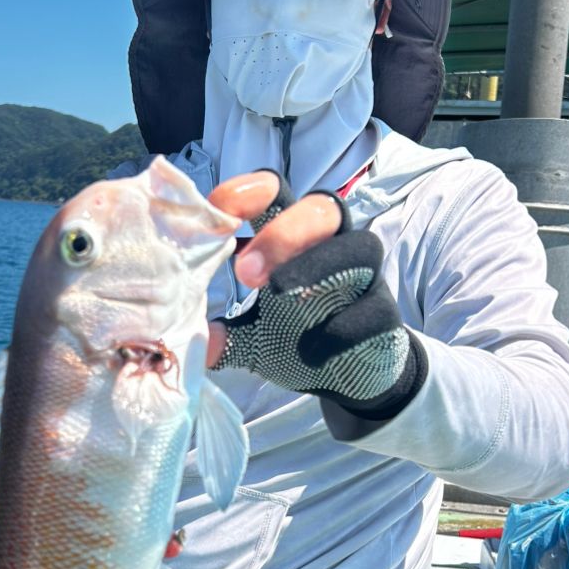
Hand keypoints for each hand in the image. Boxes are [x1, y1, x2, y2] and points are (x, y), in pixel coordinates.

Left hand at [205, 171, 425, 418]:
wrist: (351, 376)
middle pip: (323, 208)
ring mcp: (365, 278)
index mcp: (294, 240)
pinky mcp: (385, 314)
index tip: (217, 210)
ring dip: (318, 264)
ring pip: (359, 246)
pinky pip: (373, 309)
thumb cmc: (298, 337)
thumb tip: (182, 342)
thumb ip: (220, 337)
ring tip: (280, 294)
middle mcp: (333, 246)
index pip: (276, 194)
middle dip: (285, 230)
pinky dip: (342, 326)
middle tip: (244, 271)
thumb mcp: (251, 338)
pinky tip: (313, 349)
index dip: (248, 192)